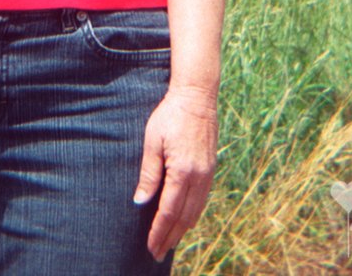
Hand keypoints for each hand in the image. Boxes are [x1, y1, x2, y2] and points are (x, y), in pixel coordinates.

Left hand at [133, 85, 218, 262]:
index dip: (159, 231)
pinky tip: (184, 219)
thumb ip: (149, 173)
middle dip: (170, 237)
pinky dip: (192, 215)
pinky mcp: (210, 169)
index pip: (169, 211)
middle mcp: (199, 178)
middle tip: (157, 253)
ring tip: (169, 242)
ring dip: (182, 229)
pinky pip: (202, 200)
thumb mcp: (153, 141)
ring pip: (195, 211)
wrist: (197, 97)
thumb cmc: (170, 115)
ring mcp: (208, 174)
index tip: (151, 246)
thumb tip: (141, 202)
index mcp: (183, 172)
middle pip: (184, 217)